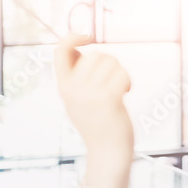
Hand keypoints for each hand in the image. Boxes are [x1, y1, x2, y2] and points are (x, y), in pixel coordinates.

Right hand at [54, 35, 133, 160]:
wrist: (107, 151)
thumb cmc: (98, 123)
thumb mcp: (77, 99)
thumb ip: (76, 77)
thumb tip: (80, 49)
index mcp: (62, 87)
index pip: (59, 51)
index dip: (72, 37)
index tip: (87, 36)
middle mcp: (72, 89)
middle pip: (95, 55)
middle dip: (110, 62)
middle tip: (114, 79)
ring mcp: (89, 94)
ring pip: (111, 62)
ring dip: (120, 72)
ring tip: (119, 87)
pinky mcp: (107, 99)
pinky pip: (121, 74)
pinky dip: (127, 81)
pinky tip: (126, 92)